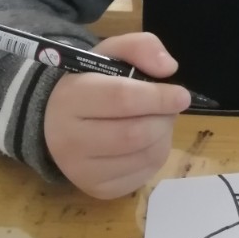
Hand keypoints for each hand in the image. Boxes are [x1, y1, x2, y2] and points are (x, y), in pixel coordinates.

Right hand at [43, 31, 190, 198]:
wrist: (56, 123)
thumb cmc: (90, 83)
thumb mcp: (110, 53)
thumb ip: (140, 47)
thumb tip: (168, 68)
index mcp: (70, 98)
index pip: (122, 99)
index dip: (158, 97)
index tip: (182, 95)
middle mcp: (69, 140)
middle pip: (135, 133)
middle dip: (164, 118)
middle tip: (169, 107)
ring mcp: (81, 171)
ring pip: (144, 156)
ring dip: (163, 135)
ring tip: (156, 120)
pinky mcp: (97, 190)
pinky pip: (143, 175)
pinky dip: (155, 155)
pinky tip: (146, 140)